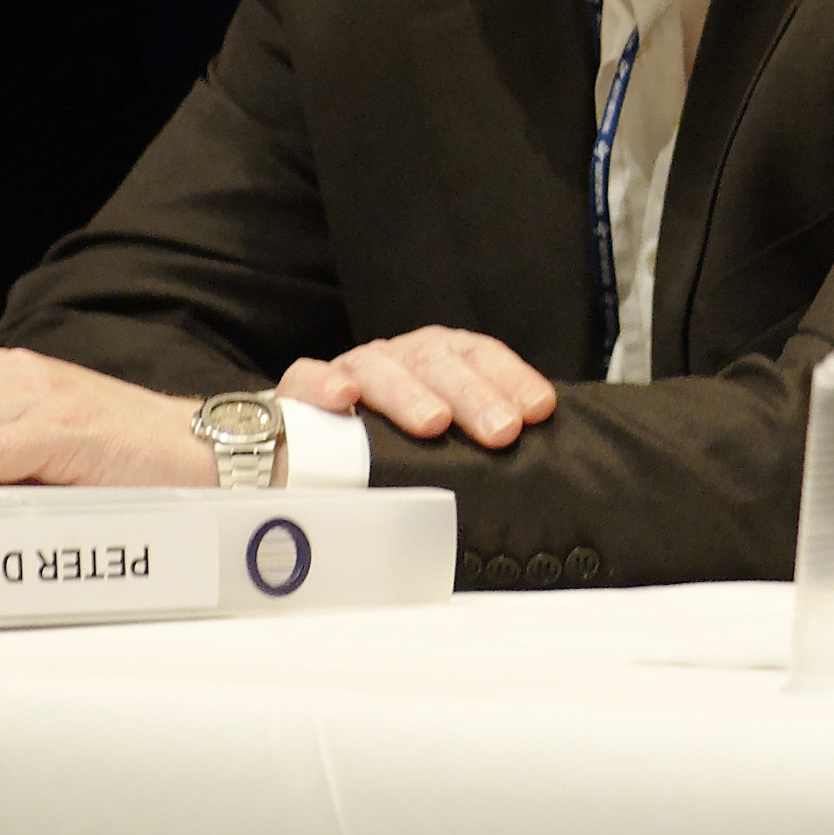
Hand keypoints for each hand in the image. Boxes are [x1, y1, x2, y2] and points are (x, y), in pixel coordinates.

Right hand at [279, 327, 557, 450]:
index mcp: (435, 363)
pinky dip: (323, 383)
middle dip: (474, 394)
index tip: (539, 409)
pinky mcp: (294, 395)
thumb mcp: (435, 451)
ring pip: (379, 366)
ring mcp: (346, 372)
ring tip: (434, 423)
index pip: (478, 354)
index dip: (511, 377)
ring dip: (409, 392)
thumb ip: (474, 452)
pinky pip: (305, 378)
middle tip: (501, 431)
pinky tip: (343, 398)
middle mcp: (396, 360)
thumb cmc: (383, 455)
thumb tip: (532, 479)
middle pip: (437, 362)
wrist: (299, 460)